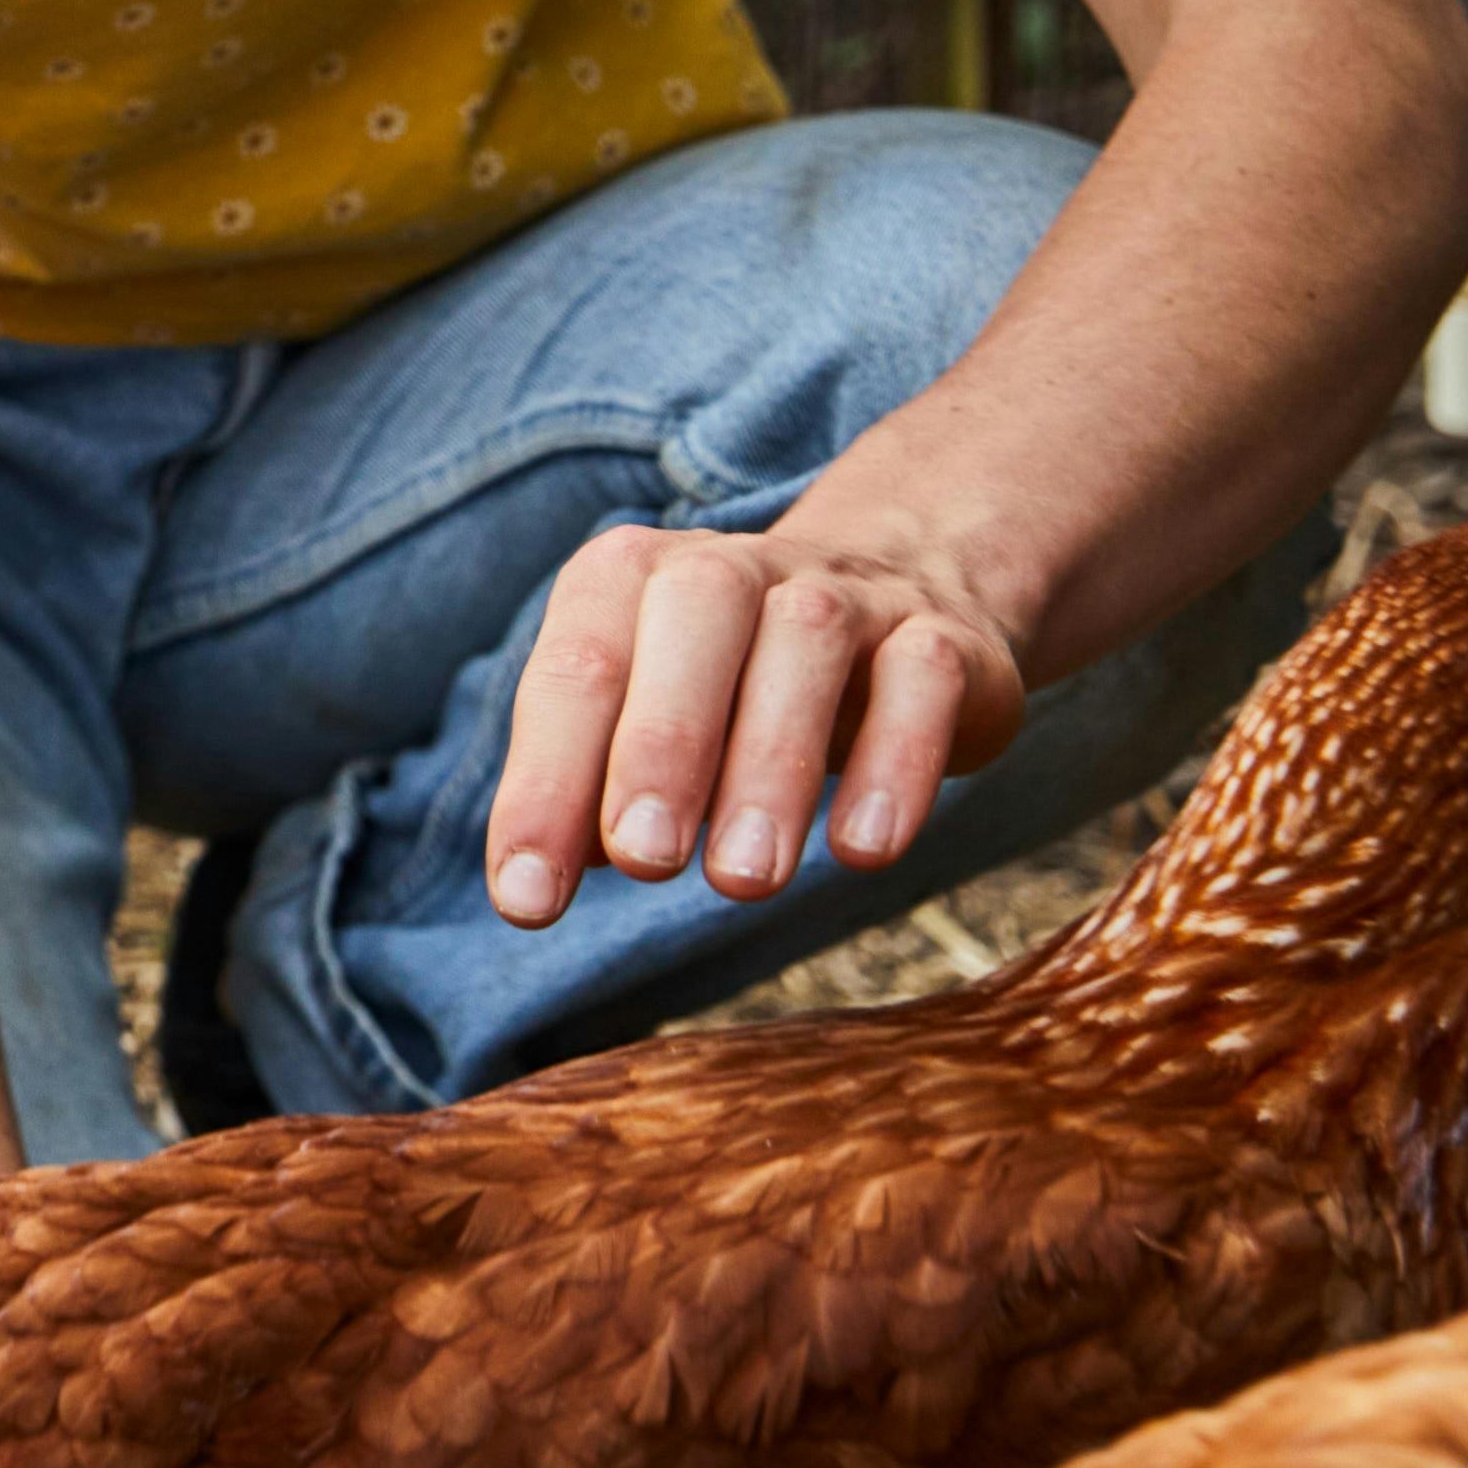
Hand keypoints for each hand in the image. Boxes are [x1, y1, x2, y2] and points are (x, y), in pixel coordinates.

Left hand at [484, 514, 1024, 928]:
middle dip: (659, 748)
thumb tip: (529, 883)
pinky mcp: (942, 639)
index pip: (575, 672)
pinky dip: (895, 765)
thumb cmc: (725, 685)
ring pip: (806, 647)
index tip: (526, 899)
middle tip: (643, 861)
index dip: (545, 785)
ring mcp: (844, 593)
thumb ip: (584, 791)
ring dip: (771, 766)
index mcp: (631, 578)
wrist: (895, 594)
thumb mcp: (643, 723)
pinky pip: (922, 681)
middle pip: (692, 624)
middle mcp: (732, 569)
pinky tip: (862, 851)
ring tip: (744, 881)